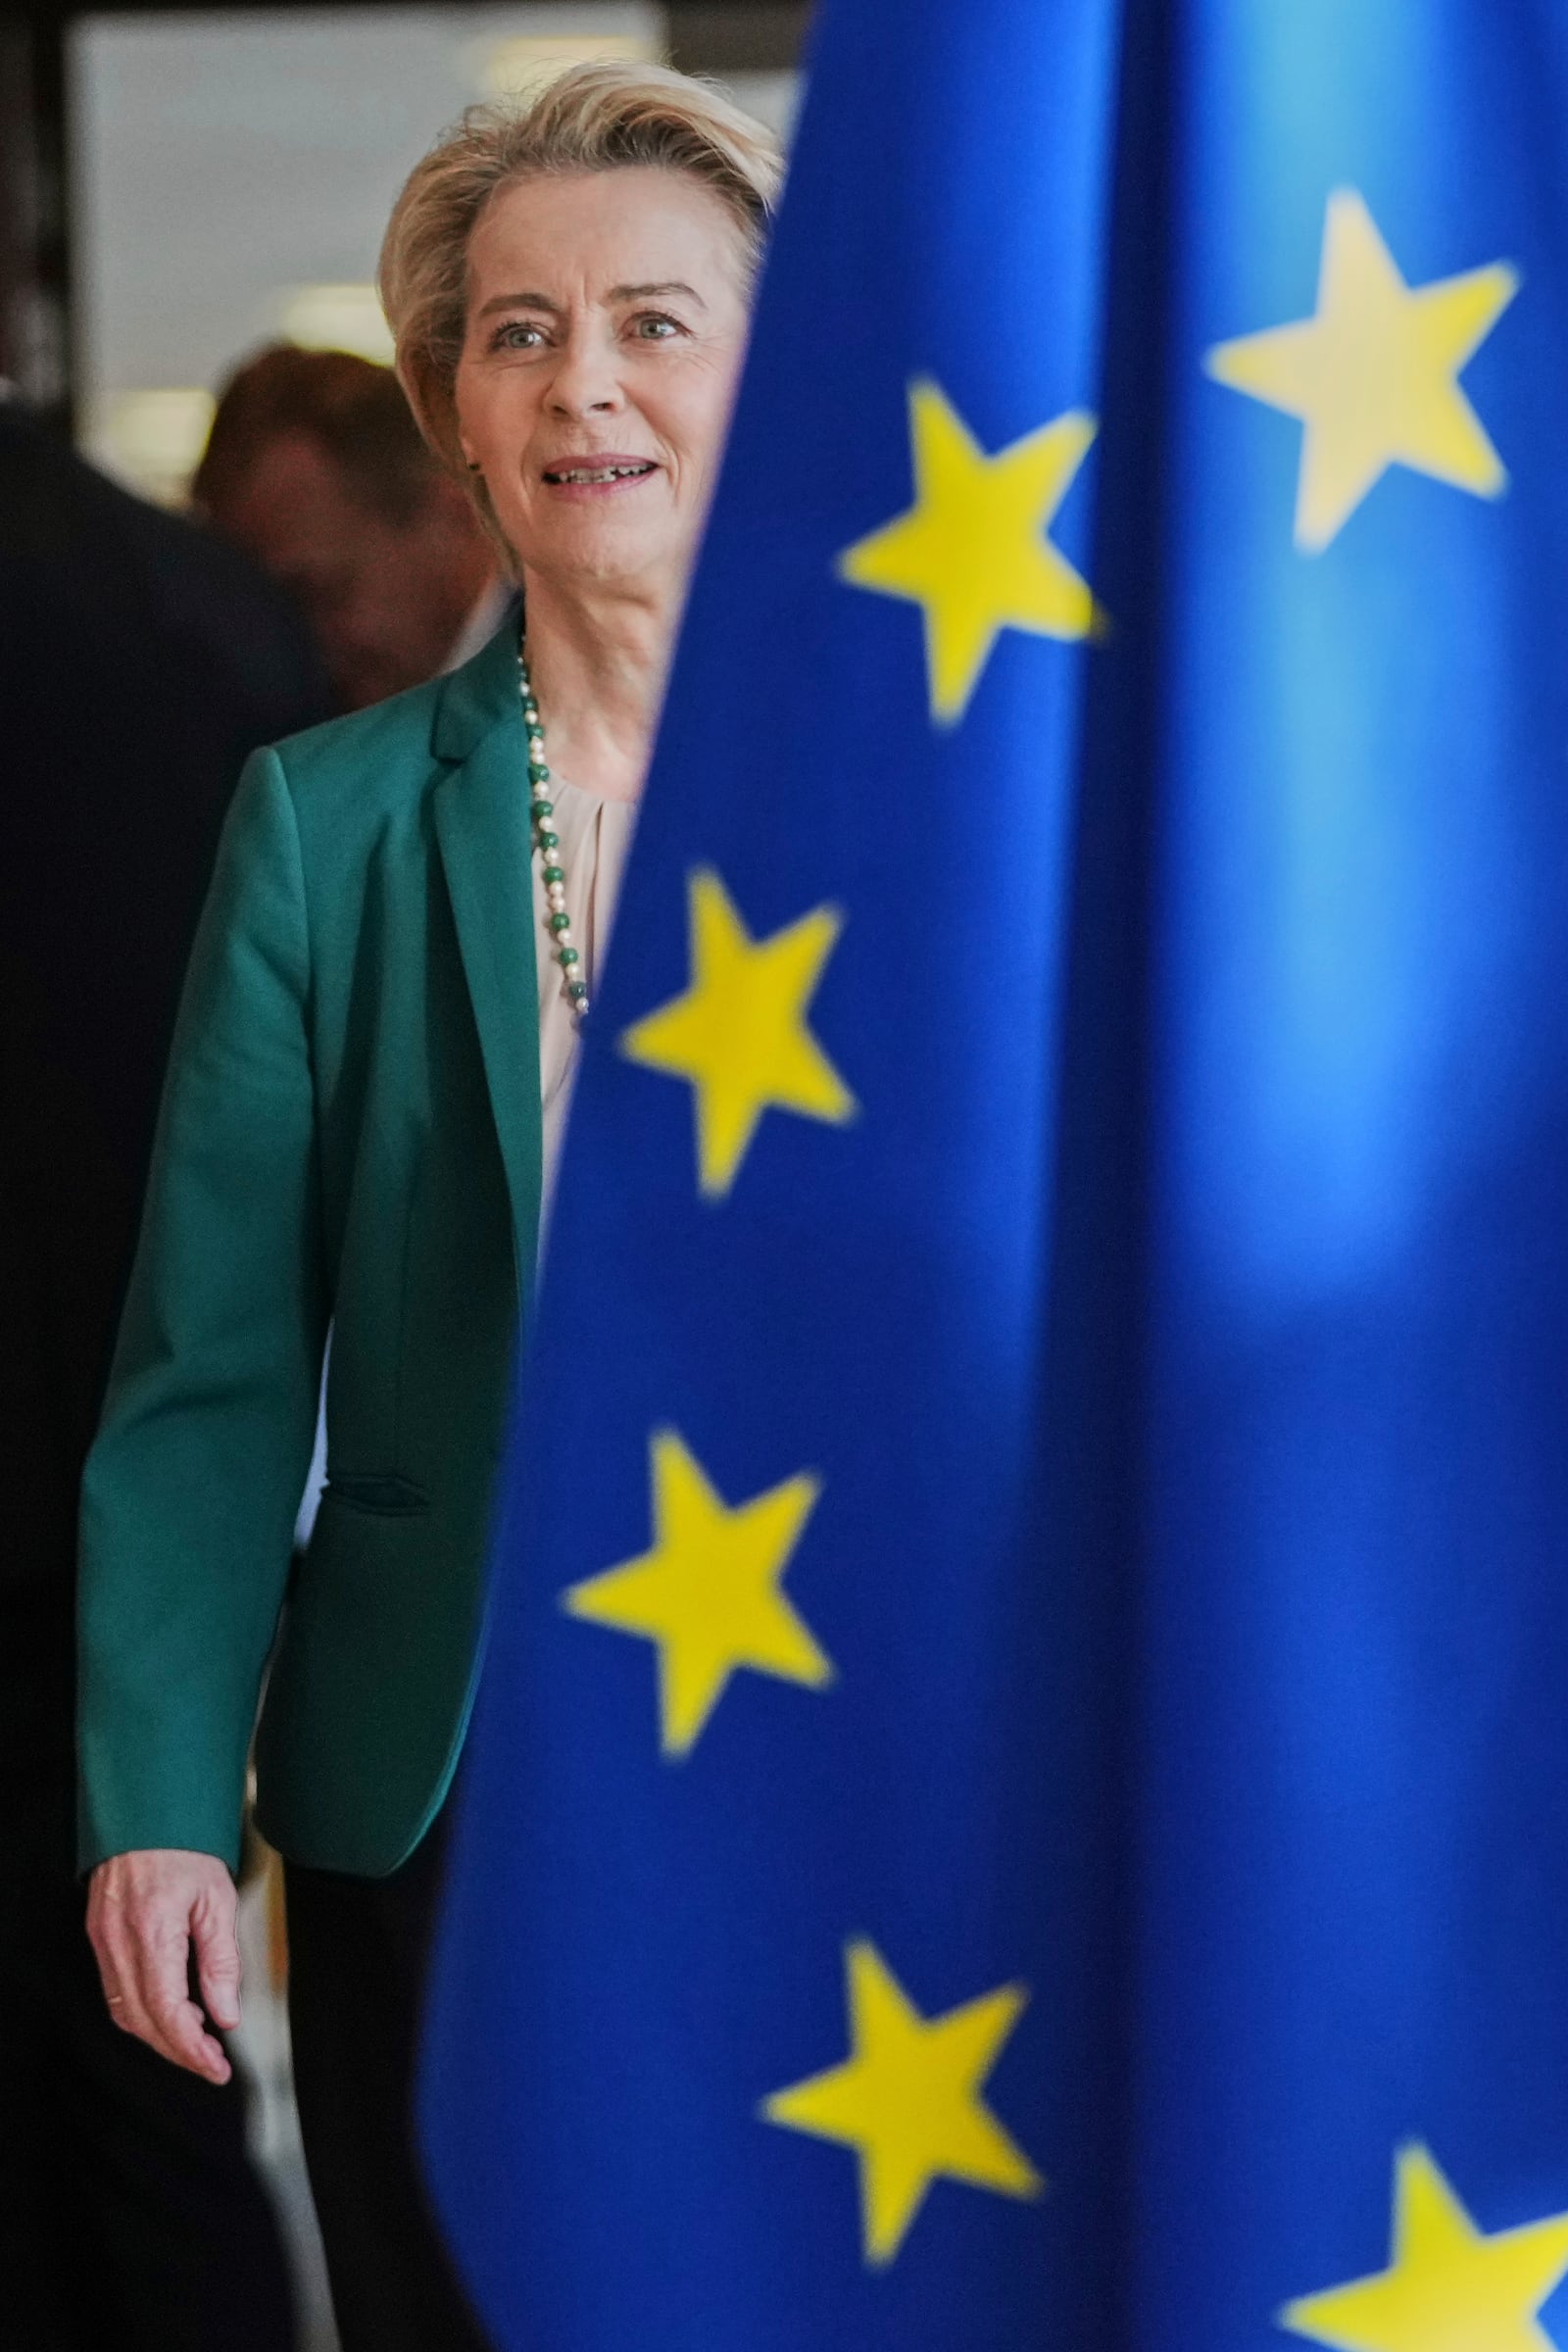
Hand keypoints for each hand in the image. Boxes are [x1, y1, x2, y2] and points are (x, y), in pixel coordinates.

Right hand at [87, 1848, 240, 2082]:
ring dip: (158, 2034)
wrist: (147, 1812)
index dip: (191, 2048)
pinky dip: (142, 2011)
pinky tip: (169, 2011)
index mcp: (152, 1932)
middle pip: (142, 2021)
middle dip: (177, 2050)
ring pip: (124, 2011)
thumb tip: (225, 2013)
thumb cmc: (184, 1846)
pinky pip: (115, 1991)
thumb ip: (221, 1961)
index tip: (216, 2066)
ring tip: (197, 2040)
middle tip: (211, 2062)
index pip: (167, 2011)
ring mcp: (104, 1940)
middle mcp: (119, 1942)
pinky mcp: (99, 1936)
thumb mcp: (218, 1900)